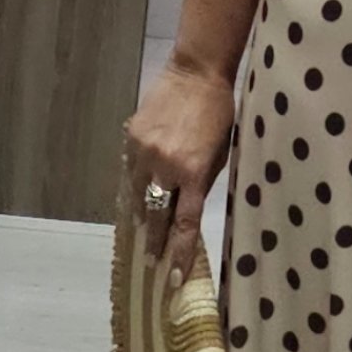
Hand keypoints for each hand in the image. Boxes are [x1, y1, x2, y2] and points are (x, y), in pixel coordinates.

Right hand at [123, 61, 235, 284]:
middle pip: (156, 216)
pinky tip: (138, 196)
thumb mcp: (221, 153)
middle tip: (153, 261)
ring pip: (138, 196)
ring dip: (142, 216)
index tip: (173, 278)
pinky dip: (135, 186)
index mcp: (195, 173)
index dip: (179, 253)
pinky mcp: (131, 138)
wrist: (196, 73)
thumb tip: (186, 208)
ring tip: (144, 233)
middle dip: (155, 242)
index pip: (185, 224)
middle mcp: (166, 166)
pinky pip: (130, 172)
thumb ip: (203, 181)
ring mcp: (144, 152)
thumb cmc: (219, 114)